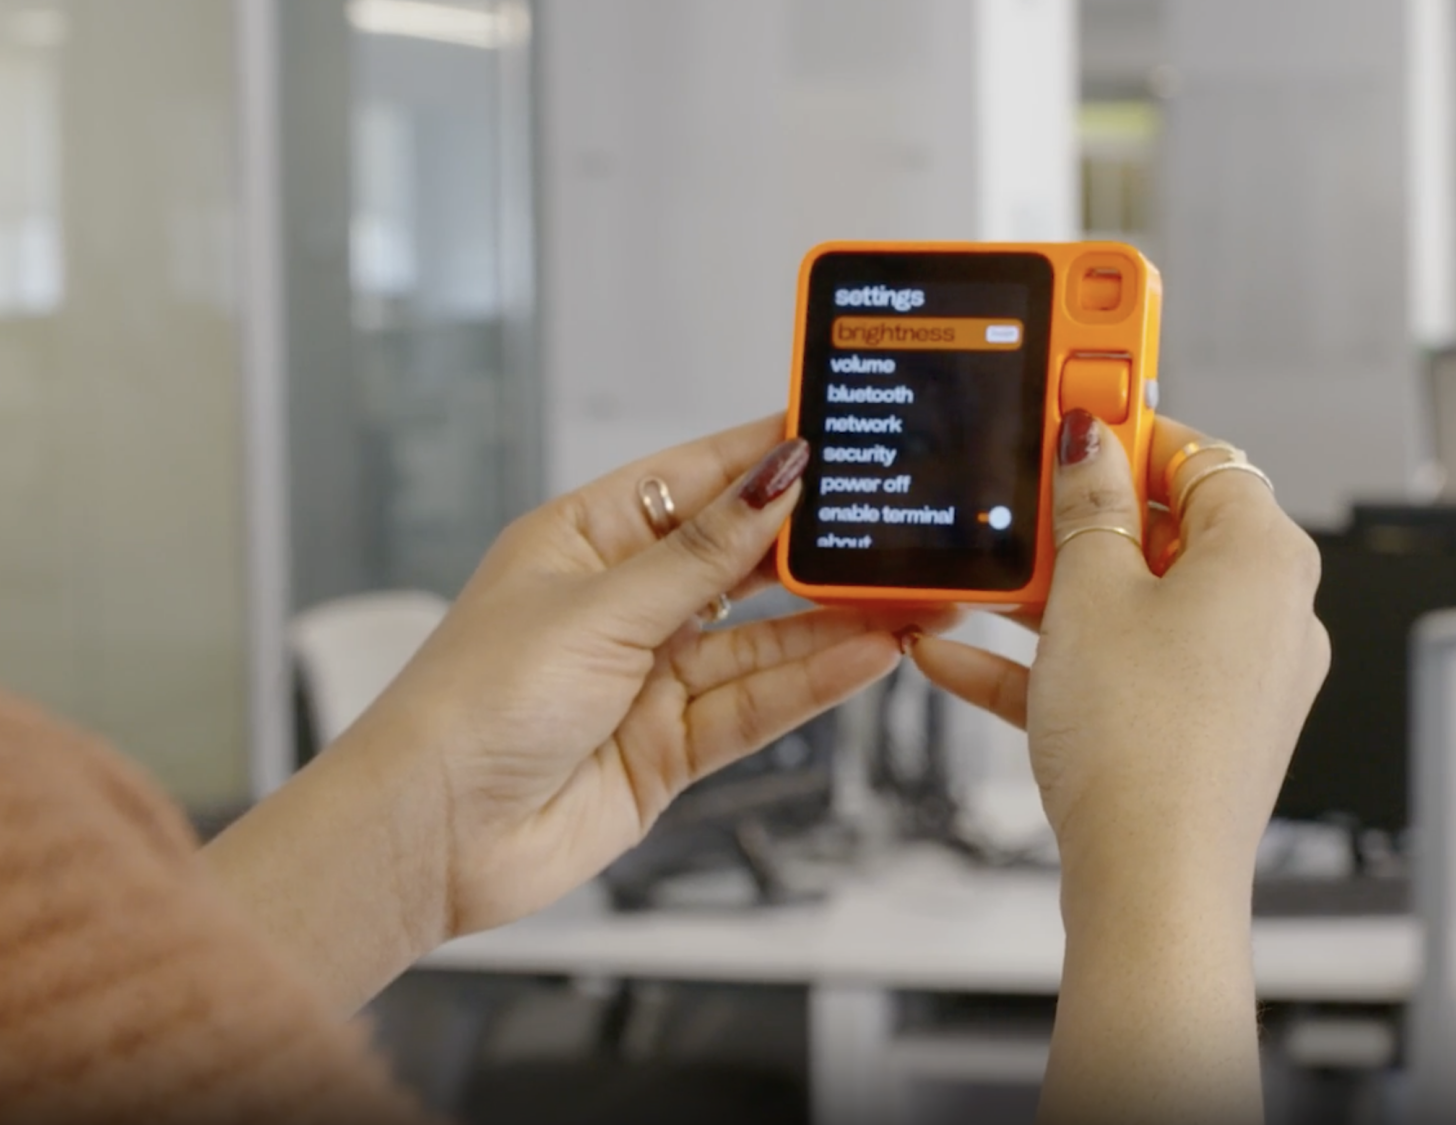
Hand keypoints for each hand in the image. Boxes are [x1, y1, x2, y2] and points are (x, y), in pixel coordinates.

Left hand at [208, 415, 949, 1010]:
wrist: (428, 837)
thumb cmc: (471, 705)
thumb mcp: (598, 607)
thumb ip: (702, 555)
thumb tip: (775, 480)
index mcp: (583, 542)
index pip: (694, 482)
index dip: (764, 456)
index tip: (838, 431)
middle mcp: (622, 605)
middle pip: (740, 563)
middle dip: (815, 547)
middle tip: (896, 523)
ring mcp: (649, 678)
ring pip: (762, 639)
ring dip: (832, 621)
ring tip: (907, 596)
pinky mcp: (671, 747)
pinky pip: (757, 703)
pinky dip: (813, 682)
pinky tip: (868, 655)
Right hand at [910, 410, 1327, 1124]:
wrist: (1149, 887)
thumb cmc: (1145, 748)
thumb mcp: (1089, 595)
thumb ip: (1083, 507)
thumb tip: (1086, 445)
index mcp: (1264, 554)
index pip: (1201, 453)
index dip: (1127, 423)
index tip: (1071, 400)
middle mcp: (1267, 611)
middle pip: (1164, 527)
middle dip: (1076, 512)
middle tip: (1014, 486)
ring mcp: (1235, 675)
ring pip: (1134, 602)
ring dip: (1051, 587)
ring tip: (976, 570)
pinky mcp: (1197, 729)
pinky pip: (1120, 670)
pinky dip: (1054, 657)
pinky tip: (960, 653)